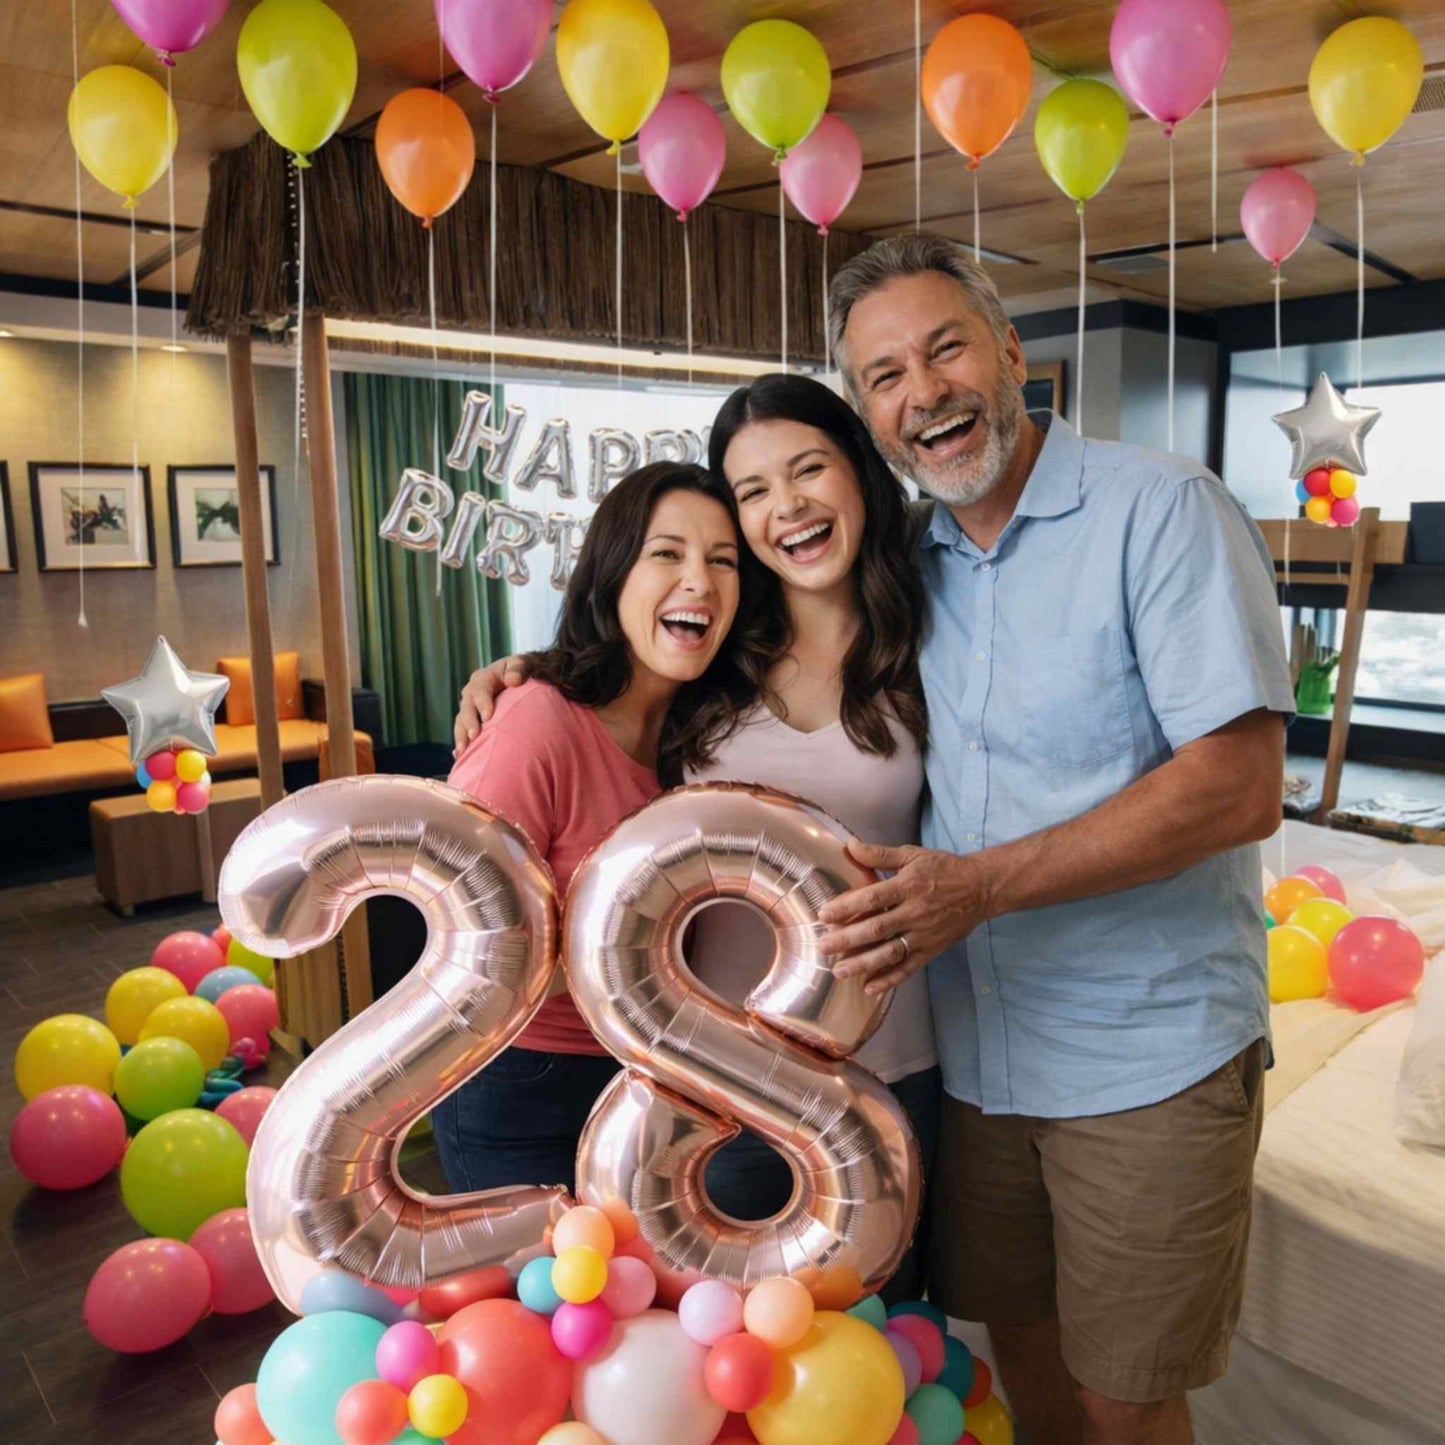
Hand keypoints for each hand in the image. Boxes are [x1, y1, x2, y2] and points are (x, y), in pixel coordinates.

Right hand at [452, 654, 527, 754]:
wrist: (517, 681)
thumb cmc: (522, 672)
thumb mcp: (523, 664)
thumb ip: (518, 668)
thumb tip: (513, 680)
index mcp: (483, 678)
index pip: (480, 689)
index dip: (483, 702)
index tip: (488, 716)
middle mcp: (472, 694)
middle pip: (467, 708)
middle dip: (469, 723)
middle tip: (474, 736)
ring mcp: (469, 709)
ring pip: (460, 723)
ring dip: (461, 737)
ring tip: (463, 752)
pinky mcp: (470, 723)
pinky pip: (463, 734)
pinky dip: (462, 745)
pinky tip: (461, 758)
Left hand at [817, 841, 993, 994]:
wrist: (982, 888)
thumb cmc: (944, 868)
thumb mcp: (913, 854)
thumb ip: (879, 853)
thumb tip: (850, 844)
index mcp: (908, 886)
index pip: (873, 897)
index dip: (848, 906)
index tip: (825, 914)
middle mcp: (915, 912)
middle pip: (877, 928)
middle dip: (848, 939)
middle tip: (823, 946)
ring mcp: (924, 934)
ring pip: (891, 952)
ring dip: (864, 964)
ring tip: (840, 971)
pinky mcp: (932, 949)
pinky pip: (909, 967)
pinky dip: (890, 979)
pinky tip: (870, 988)